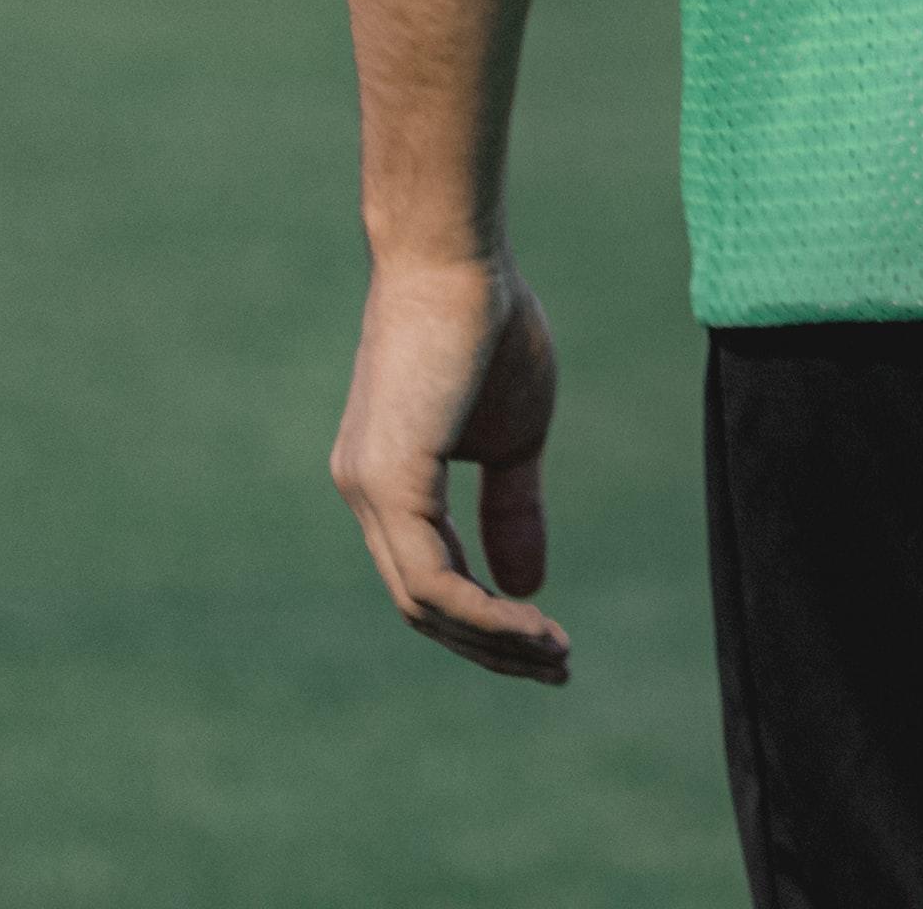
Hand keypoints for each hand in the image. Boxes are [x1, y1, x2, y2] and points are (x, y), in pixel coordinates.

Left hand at [330, 252, 569, 681]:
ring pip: (424, 604)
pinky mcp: (390, 481)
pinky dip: (486, 612)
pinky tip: (533, 618)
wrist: (458, 256)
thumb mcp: (516, 436)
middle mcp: (365, 493)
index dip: (486, 621)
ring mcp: (370, 489)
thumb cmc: (489, 325)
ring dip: (494, 640)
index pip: (426, 578)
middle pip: (421, 607)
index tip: (548, 642)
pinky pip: (433, 580)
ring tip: (555, 652)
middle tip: (557, 666)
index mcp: (388, 481)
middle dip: (492, 647)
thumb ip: (513, 509)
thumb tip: (529, 587)